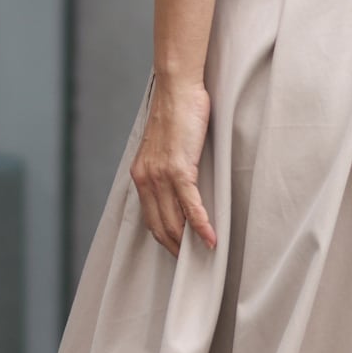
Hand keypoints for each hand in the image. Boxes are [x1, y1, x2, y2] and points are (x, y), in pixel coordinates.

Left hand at [132, 74, 215, 255]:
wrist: (177, 89)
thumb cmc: (176, 113)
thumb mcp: (165, 146)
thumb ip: (168, 168)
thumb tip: (182, 187)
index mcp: (140, 175)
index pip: (150, 217)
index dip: (164, 238)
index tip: (176, 250)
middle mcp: (146, 179)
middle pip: (160, 225)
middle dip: (175, 247)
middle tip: (190, 263)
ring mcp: (161, 176)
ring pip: (174, 220)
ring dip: (188, 242)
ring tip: (203, 256)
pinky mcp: (179, 169)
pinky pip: (190, 206)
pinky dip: (201, 226)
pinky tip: (211, 239)